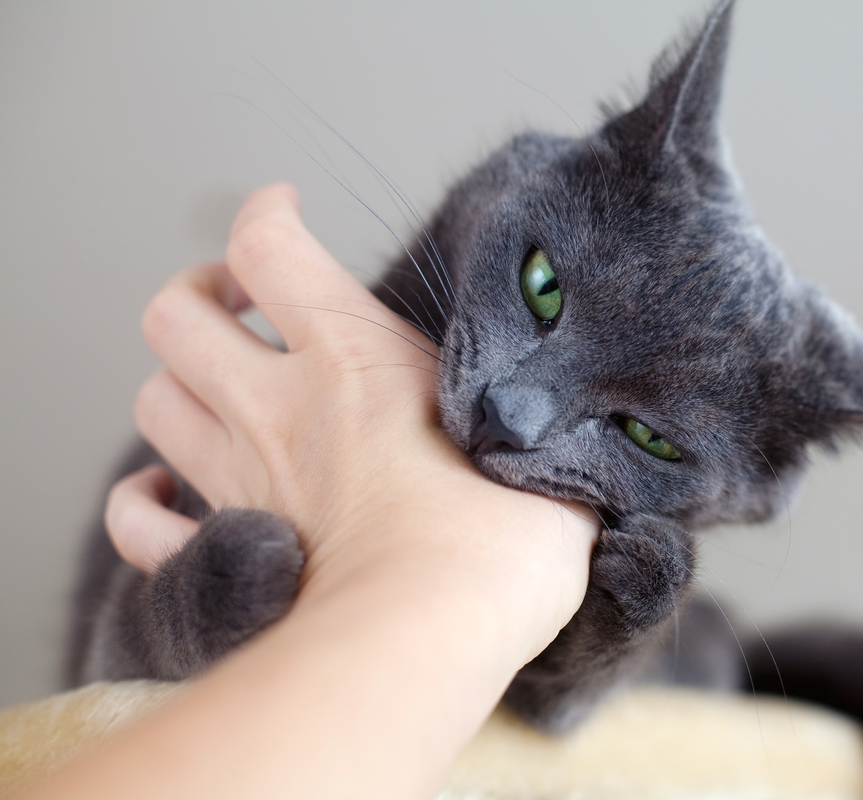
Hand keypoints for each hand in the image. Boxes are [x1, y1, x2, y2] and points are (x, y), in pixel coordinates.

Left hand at [110, 182, 595, 657]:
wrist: (437, 632)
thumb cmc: (502, 540)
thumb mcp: (544, 443)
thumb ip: (530, 410)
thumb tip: (561, 403)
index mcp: (354, 358)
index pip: (268, 246)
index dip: (265, 214)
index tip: (284, 210)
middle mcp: (278, 406)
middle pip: (174, 315)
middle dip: (197, 296)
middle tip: (238, 306)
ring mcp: (240, 479)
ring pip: (153, 400)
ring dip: (176, 384)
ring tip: (218, 390)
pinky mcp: (226, 551)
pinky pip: (140, 520)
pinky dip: (143, 504)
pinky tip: (167, 497)